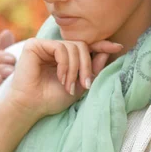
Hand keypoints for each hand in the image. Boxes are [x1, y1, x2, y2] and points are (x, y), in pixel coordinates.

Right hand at [3, 38, 122, 121]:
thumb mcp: (79, 85)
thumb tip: (106, 53)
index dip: (102, 46)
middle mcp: (55, 48)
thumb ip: (92, 69)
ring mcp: (45, 45)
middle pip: (82, 46)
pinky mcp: (35, 45)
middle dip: (87, 65)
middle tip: (86, 84)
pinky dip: (65, 64)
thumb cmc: (52, 98)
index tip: (118, 47)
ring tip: (69, 85)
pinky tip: (60, 77)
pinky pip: (60, 48)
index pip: (86, 46)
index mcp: (65, 57)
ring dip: (75, 68)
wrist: (32, 107)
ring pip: (73, 47)